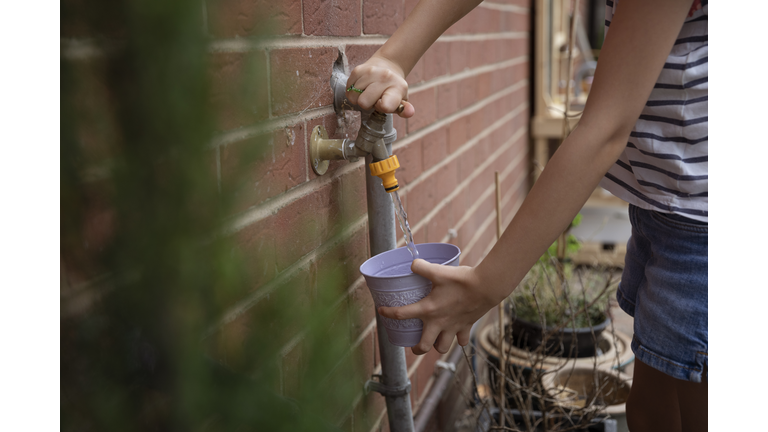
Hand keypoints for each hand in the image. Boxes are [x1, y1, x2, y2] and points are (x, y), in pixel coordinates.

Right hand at [346, 55, 415, 117]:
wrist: (387, 66)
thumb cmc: (392, 89)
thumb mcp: (401, 100)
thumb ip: (404, 110)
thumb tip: (409, 113)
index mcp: (398, 87)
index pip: (384, 105)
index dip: (380, 107)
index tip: (382, 103)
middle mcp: (385, 77)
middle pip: (363, 103)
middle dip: (367, 104)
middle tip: (374, 98)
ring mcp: (370, 72)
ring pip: (354, 96)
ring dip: (359, 97)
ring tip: (369, 92)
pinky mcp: (358, 69)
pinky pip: (349, 89)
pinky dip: (353, 91)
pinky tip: (362, 87)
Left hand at [378, 259, 500, 354]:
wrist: (486, 287)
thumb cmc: (462, 279)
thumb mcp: (439, 271)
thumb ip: (422, 267)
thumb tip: (412, 263)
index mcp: (428, 309)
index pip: (401, 314)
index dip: (388, 313)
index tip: (381, 311)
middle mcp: (439, 323)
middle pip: (424, 346)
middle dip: (416, 349)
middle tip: (414, 345)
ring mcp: (453, 327)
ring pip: (442, 347)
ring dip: (437, 345)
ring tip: (434, 339)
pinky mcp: (466, 327)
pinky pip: (461, 341)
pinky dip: (458, 340)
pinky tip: (455, 333)